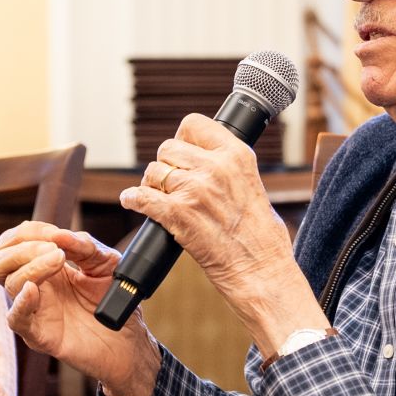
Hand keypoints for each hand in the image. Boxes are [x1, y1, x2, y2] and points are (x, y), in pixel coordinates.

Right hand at [0, 222, 160, 395]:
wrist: (128, 340)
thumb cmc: (113, 301)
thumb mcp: (106, 262)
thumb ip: (85, 245)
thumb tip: (59, 235)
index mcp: (43, 266)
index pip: (14, 242)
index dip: (30, 232)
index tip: (55, 233)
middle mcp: (33, 287)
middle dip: (22, 248)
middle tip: (54, 251)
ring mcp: (34, 311)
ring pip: (9, 284)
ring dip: (30, 266)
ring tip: (58, 260)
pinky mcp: (39, 335)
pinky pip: (16, 319)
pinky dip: (20, 302)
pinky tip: (34, 289)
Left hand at [121, 116, 328, 356]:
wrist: (262, 272)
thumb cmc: (262, 238)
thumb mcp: (253, 186)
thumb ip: (228, 169)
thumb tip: (201, 161)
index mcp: (237, 155)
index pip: (194, 124)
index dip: (183, 138)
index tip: (182, 151)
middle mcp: (215, 167)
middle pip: (168, 148)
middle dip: (166, 165)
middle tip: (170, 182)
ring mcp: (195, 190)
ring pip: (153, 172)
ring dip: (151, 185)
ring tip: (159, 197)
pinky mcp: (178, 215)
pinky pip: (141, 198)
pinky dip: (133, 200)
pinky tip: (132, 202)